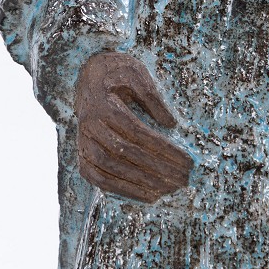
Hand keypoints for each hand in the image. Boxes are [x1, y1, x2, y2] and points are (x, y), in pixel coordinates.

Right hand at [75, 52, 193, 202]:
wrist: (87, 75)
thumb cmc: (117, 73)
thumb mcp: (137, 74)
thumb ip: (153, 98)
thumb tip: (171, 124)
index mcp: (104, 106)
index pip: (137, 133)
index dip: (163, 149)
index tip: (186, 160)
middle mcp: (90, 126)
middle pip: (125, 153)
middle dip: (157, 169)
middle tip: (183, 178)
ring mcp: (83, 142)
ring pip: (110, 170)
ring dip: (141, 183)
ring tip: (169, 190)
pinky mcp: (82, 155)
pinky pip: (98, 179)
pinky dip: (122, 190)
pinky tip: (148, 196)